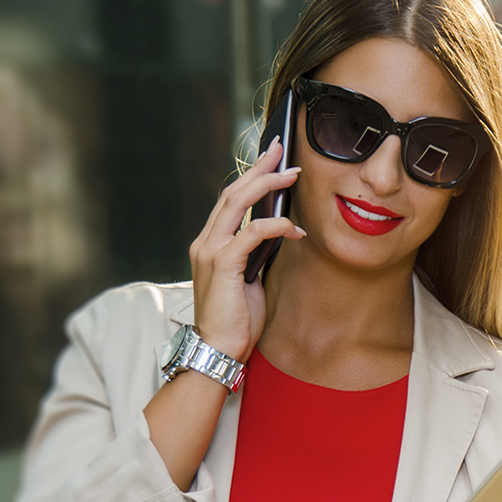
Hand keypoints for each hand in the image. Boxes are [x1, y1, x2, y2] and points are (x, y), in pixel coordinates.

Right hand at [188, 137, 304, 361]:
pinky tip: (296, 229)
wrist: (219, 350)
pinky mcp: (221, 264)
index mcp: (210, 244)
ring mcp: (210, 251)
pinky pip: (252, 233)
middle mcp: (205, 242)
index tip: (271, 159)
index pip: (230, 200)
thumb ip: (257, 254)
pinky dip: (276, 226)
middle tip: (282, 151)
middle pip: (233, 192)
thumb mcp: (250, 279)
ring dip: (267, 185)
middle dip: (259, 169)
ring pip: (237, 203)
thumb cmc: (237, 320)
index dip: (250, 176)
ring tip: (292, 175)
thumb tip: (279, 232)